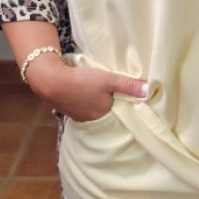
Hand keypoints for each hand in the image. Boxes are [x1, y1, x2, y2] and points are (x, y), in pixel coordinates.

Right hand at [24, 54, 147, 120]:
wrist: (51, 81)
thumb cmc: (82, 81)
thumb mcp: (108, 80)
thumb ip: (128, 85)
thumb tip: (148, 90)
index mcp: (102, 113)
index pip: (115, 107)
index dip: (117, 98)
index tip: (117, 89)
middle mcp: (90, 119)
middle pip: (102, 108)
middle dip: (104, 99)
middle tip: (104, 85)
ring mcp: (76, 115)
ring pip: (89, 106)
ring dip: (91, 98)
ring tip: (91, 86)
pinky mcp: (65, 108)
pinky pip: (77, 104)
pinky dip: (79, 98)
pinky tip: (78, 89)